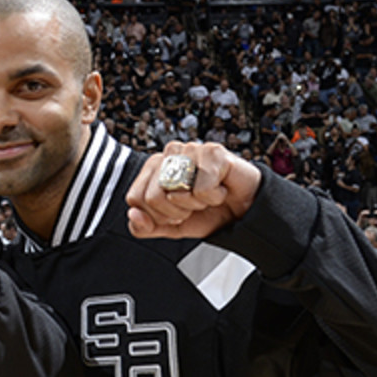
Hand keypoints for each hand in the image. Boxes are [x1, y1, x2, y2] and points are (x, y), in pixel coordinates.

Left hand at [126, 142, 262, 239]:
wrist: (244, 211)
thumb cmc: (206, 212)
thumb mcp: (169, 227)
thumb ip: (143, 227)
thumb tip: (133, 214)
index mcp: (152, 168)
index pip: (135, 198)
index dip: (156, 216)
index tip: (174, 214)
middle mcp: (168, 154)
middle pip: (152, 197)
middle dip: (176, 213)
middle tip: (193, 206)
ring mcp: (190, 149)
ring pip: (176, 193)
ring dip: (195, 204)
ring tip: (207, 196)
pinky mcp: (213, 151)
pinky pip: (202, 189)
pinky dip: (214, 197)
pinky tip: (221, 189)